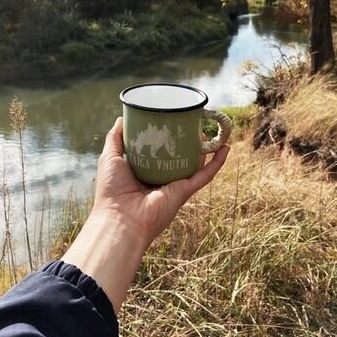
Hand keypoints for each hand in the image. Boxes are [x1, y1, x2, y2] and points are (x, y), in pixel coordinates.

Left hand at [63, 117, 229, 312]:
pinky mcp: (185, 191)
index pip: (159, 150)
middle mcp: (162, 177)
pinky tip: (225, 148)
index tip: (171, 119)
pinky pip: (205, 175)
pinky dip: (217, 163)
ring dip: (206, 147)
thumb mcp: (110, 157)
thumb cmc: (112, 190)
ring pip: (196, 163)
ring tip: (211, 130)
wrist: (120, 219)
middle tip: (193, 122)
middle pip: (180, 155)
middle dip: (188, 139)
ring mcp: (175, 184)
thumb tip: (122, 118)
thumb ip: (115, 138)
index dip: (166, 135)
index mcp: (145, 170)